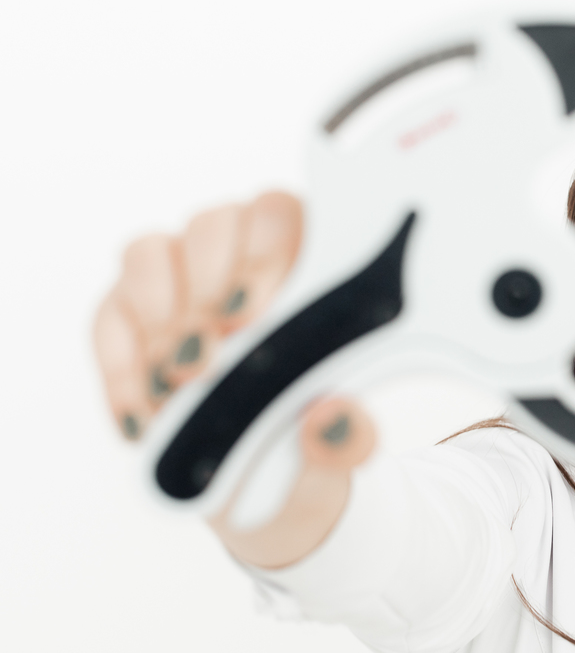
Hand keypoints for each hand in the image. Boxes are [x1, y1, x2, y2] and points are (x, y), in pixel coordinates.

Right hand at [93, 191, 376, 567]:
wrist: (268, 479)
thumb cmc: (315, 434)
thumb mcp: (344, 446)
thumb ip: (348, 435)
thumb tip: (334, 420)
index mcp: (309, 259)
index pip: (281, 213)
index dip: (260, 252)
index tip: (251, 315)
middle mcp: (241, 252)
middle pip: (211, 225)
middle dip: (204, 291)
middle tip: (205, 360)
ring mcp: (180, 277)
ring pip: (148, 253)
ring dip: (158, 315)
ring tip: (174, 381)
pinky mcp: (130, 316)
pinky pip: (109, 315)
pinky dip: (121, 365)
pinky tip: (142, 415)